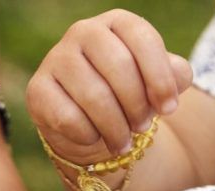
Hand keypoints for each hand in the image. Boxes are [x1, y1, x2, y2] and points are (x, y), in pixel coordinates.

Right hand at [26, 9, 192, 164]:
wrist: (87, 122)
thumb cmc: (126, 96)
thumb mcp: (156, 83)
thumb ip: (175, 75)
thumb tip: (177, 77)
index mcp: (116, 22)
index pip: (143, 40)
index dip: (160, 78)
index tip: (169, 110)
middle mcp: (83, 31)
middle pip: (119, 67)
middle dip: (137, 106)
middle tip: (142, 128)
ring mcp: (55, 58)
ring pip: (94, 96)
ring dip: (115, 127)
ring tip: (123, 142)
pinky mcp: (37, 89)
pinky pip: (68, 117)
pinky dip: (88, 134)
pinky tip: (94, 137)